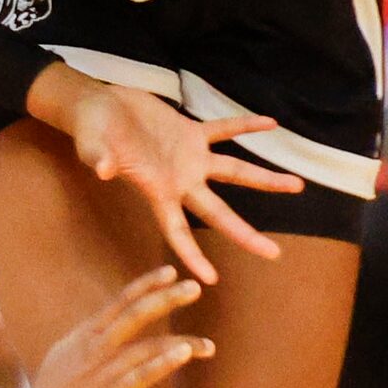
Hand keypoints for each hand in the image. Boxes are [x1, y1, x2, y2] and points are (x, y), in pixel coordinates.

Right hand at [11, 267, 211, 387]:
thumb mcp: (66, 354)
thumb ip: (89, 337)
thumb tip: (108, 321)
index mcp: (84, 335)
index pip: (119, 302)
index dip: (146, 285)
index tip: (169, 272)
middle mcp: (94, 347)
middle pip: (135, 315)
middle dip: (166, 299)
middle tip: (194, 287)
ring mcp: (103, 371)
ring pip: (147, 347)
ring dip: (182, 343)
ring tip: (209, 345)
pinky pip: (142, 375)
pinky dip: (165, 363)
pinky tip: (185, 354)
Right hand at [32, 68, 303, 283]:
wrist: (96, 106)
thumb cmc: (90, 130)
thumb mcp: (90, 144)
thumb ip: (96, 157)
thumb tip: (102, 170)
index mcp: (156, 191)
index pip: (177, 231)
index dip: (193, 255)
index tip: (211, 280)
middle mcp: (178, 181)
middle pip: (219, 214)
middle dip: (245, 235)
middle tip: (274, 254)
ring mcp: (188, 158)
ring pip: (235, 173)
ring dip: (265, 180)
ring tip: (297, 185)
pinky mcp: (190, 132)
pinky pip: (224, 130)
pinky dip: (246, 126)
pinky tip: (270, 124)